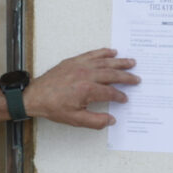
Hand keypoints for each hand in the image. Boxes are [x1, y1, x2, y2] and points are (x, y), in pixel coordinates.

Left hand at [23, 48, 139, 128]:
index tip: (124, 99)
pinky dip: (103, 52)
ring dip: (119, 62)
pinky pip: (92, 54)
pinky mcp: (73, 61)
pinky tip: (111, 52)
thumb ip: (96, 121)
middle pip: (112, 74)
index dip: (119, 96)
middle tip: (137, 78)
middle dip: (126, 76)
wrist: (35, 96)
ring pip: (104, 61)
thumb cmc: (53, 107)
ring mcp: (79, 65)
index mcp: (87, 90)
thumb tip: (111, 120)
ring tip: (131, 62)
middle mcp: (85, 74)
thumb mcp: (75, 119)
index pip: (110, 92)